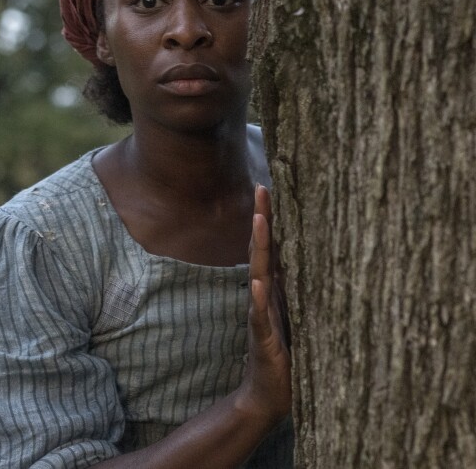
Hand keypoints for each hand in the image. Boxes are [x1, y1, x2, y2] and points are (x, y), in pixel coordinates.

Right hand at [238, 184, 290, 424]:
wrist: (267, 394)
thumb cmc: (288, 358)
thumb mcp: (302, 319)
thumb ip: (304, 293)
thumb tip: (325, 265)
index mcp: (276, 290)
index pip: (273, 247)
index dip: (272, 219)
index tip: (272, 188)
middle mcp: (264, 296)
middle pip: (261, 250)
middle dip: (262, 219)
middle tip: (262, 188)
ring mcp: (260, 314)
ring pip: (258, 273)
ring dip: (258, 247)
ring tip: (259, 221)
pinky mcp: (262, 337)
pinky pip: (259, 314)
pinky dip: (257, 298)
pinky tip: (256, 282)